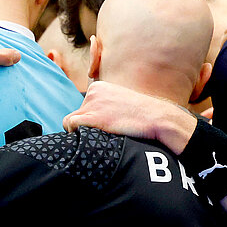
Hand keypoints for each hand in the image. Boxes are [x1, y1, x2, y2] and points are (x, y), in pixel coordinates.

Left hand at [63, 80, 196, 151]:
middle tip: (102, 133)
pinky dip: (76, 135)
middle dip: (85, 126)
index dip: (90, 119)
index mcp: (99, 87)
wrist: (156, 118)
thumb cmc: (142, 115)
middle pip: (76, 114)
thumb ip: (106, 106)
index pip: (82, 106)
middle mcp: (93, 92)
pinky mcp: (93, 116)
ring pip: (69, 121)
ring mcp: (92, 104)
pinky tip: (90, 139)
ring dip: (79, 132)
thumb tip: (97, 120)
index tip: (104, 126)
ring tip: (96, 137)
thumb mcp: (121, 102)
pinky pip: (71, 126)